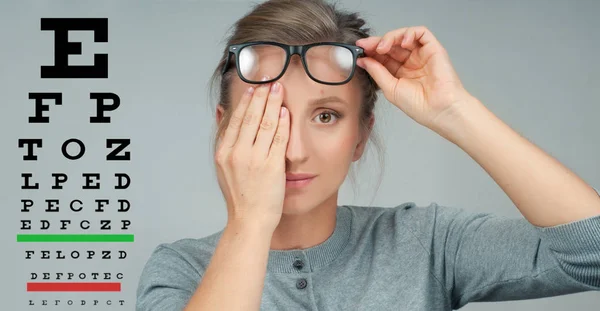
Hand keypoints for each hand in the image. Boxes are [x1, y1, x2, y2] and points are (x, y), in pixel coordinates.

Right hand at [214, 79, 288, 231]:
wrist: (249, 220)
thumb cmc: (240, 196)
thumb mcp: (223, 167)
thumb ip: (225, 140)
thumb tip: (223, 113)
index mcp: (224, 153)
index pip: (236, 119)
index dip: (246, 101)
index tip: (254, 87)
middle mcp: (237, 154)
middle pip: (250, 117)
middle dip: (261, 96)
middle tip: (269, 80)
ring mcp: (254, 160)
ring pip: (264, 124)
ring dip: (272, 104)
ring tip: (278, 89)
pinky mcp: (271, 167)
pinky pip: (277, 139)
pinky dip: (282, 123)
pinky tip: (285, 111)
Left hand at [356, 26, 473, 130]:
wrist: (439, 110)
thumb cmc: (419, 106)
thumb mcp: (390, 88)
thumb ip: (377, 72)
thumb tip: (362, 60)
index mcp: (400, 73)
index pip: (383, 56)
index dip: (371, 51)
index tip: (359, 50)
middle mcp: (410, 62)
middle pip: (391, 44)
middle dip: (376, 43)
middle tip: (366, 46)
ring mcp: (422, 54)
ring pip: (403, 36)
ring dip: (390, 38)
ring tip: (382, 47)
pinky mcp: (433, 49)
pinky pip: (421, 33)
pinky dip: (409, 33)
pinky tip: (402, 43)